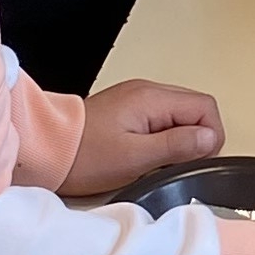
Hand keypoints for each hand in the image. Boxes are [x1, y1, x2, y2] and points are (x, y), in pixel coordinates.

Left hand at [70, 79, 225, 193]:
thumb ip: (176, 145)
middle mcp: (147, 91)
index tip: (194, 160)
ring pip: (180, 113)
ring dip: (179, 137)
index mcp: (152, 98)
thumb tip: (209, 138)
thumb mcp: (135, 158)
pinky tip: (148, 153)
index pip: (206, 107)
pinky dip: (164, 135)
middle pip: (196, 107)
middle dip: (196, 137)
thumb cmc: (84, 156)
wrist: (45, 150)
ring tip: (159, 160)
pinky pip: (162, 117)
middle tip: (176, 163)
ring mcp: (137, 98)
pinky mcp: (128, 108)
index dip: (210, 136)